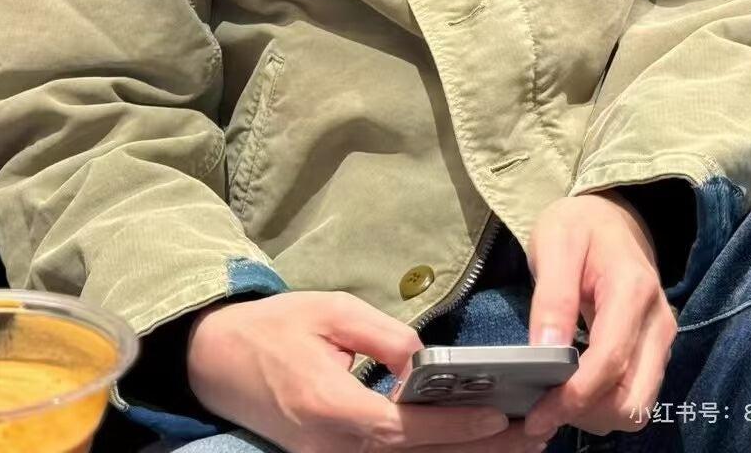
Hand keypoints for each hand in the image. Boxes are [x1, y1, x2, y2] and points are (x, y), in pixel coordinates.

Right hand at [186, 290, 511, 452]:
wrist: (218, 360)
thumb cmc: (276, 328)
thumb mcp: (330, 311)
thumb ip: (383, 336)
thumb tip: (429, 359)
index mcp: (331, 407)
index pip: (404, 428)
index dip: (455, 425)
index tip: (500, 415)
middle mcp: (334, 448)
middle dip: (477, 449)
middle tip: (531, 433)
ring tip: (517, 442)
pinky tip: (468, 443)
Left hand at [523, 193, 676, 441]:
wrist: (609, 216)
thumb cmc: (578, 224)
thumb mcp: (554, 244)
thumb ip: (552, 298)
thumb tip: (545, 354)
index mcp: (633, 290)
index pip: (610, 362)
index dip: (574, 395)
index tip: (538, 412)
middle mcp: (658, 322)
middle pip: (632, 399)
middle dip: (587, 414)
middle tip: (543, 412)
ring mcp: (661, 340)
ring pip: (637, 406)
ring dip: (596, 416)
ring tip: (553, 404)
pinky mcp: (654, 351)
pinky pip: (635, 395)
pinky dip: (604, 407)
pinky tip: (572, 396)